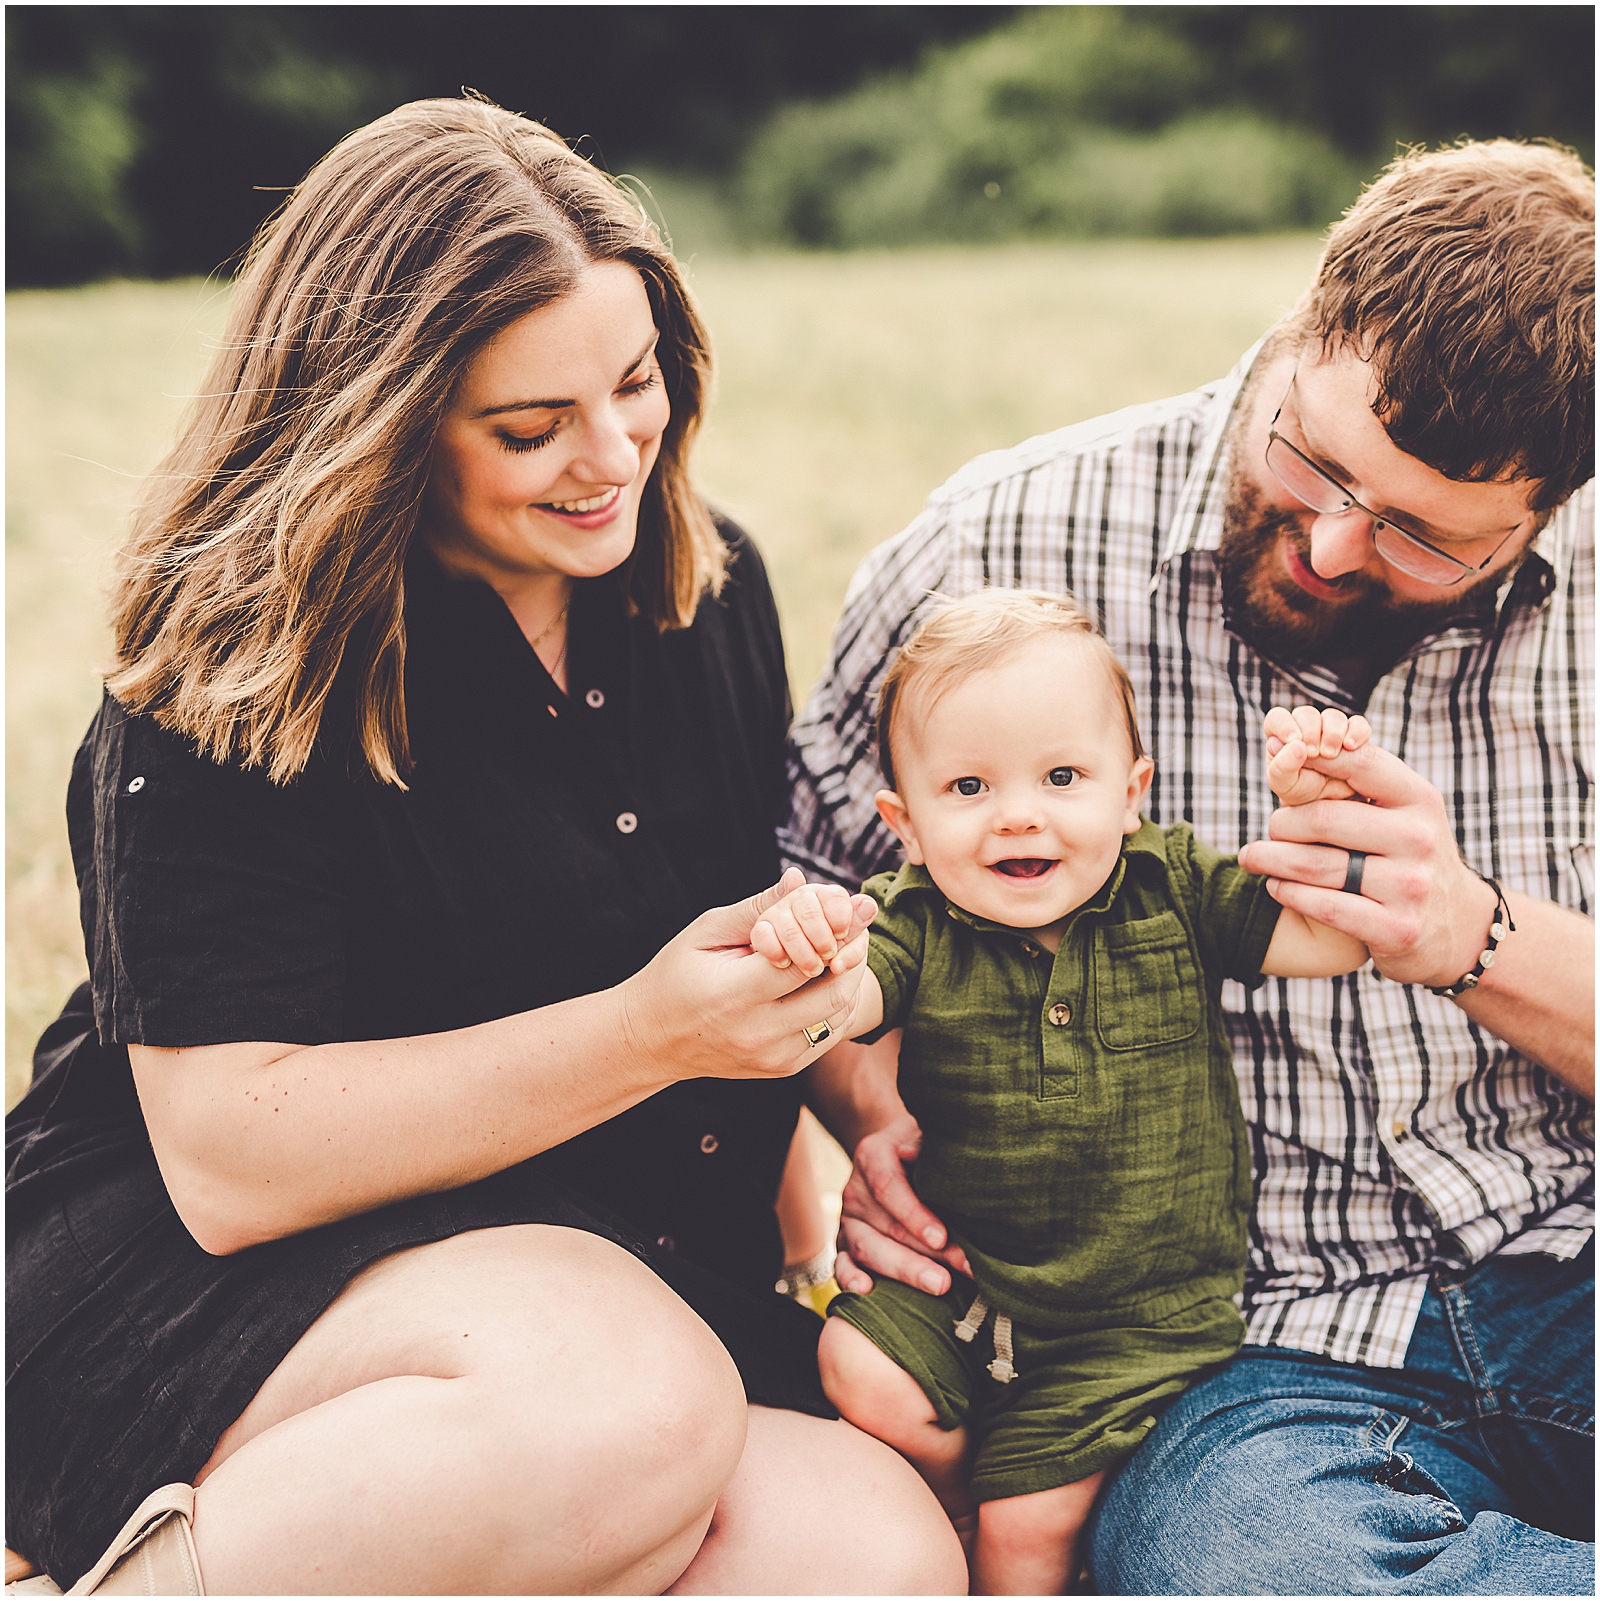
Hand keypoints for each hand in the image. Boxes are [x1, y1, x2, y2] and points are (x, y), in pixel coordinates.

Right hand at [622, 869, 875, 1082]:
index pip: (804, 962)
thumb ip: (758, 907)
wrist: (653, 1039)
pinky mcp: (783, 1069)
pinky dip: (840, 1003)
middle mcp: (757, 1033)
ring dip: (851, 978)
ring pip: (840, 1016)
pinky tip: (830, 977)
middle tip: (858, 924)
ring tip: (845, 946)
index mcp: (732, 995)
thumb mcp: (707, 932)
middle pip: (834, 992)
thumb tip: (800, 880)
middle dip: (854, 952)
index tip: (862, 904)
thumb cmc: (677, 975)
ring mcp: (773, 1058)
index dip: (840, 931)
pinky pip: (830, 1035)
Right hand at [833, 1113, 971, 1296]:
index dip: (914, 1215)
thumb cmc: (923, 1147)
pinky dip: (850, 1278)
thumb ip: (927, 1144)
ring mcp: (849, 1219)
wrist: (898, 1152)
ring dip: (902, 1271)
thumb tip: (925, 1157)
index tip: (942, 1238)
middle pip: (882, 1227)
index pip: (888, 1187)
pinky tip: (867, 1291)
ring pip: (867, 1249)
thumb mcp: (926, 1135)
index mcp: (873, 1155)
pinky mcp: (846, 1244)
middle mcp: (856, 1189)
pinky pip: (842, 1264)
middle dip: (919, 1256)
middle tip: (950, 1278)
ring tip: (937, 1286)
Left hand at [1238, 741, 1497, 988]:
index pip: (1357, 764)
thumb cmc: (1410, 857)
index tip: (1276, 758)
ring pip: (1314, 865)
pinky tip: (1276, 887)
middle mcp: (1419, 838)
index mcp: (1419, 800)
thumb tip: (1290, 747)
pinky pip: (1323, 905)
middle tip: (1268, 829)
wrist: (1461, 928)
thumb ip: (1360, 783)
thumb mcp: (1405, 814)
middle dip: (1281, 823)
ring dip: (1271, 860)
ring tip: (1253, 857)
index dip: (1308, 758)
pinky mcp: (1397, 929)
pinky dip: (1288, 893)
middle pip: (1321, 819)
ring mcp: (1410, 885)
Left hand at [1263, 705, 1370, 804]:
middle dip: (1310, 731)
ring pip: (1332, 716)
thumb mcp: (1285, 784)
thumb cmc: (1299, 790)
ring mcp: (1330, 731)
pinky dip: (1356, 732)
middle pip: (1306, 714)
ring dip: (1332, 732)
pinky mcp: (1353, 736)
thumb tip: (1294, 744)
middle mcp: (1305, 729)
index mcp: (1283, 738)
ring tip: (1331, 754)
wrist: (1328, 803)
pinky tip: (1351, 746)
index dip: (1284, 724)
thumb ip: (1281, 766)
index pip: (1277, 718)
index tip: (1294, 740)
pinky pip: (1358, 724)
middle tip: (1313, 753)